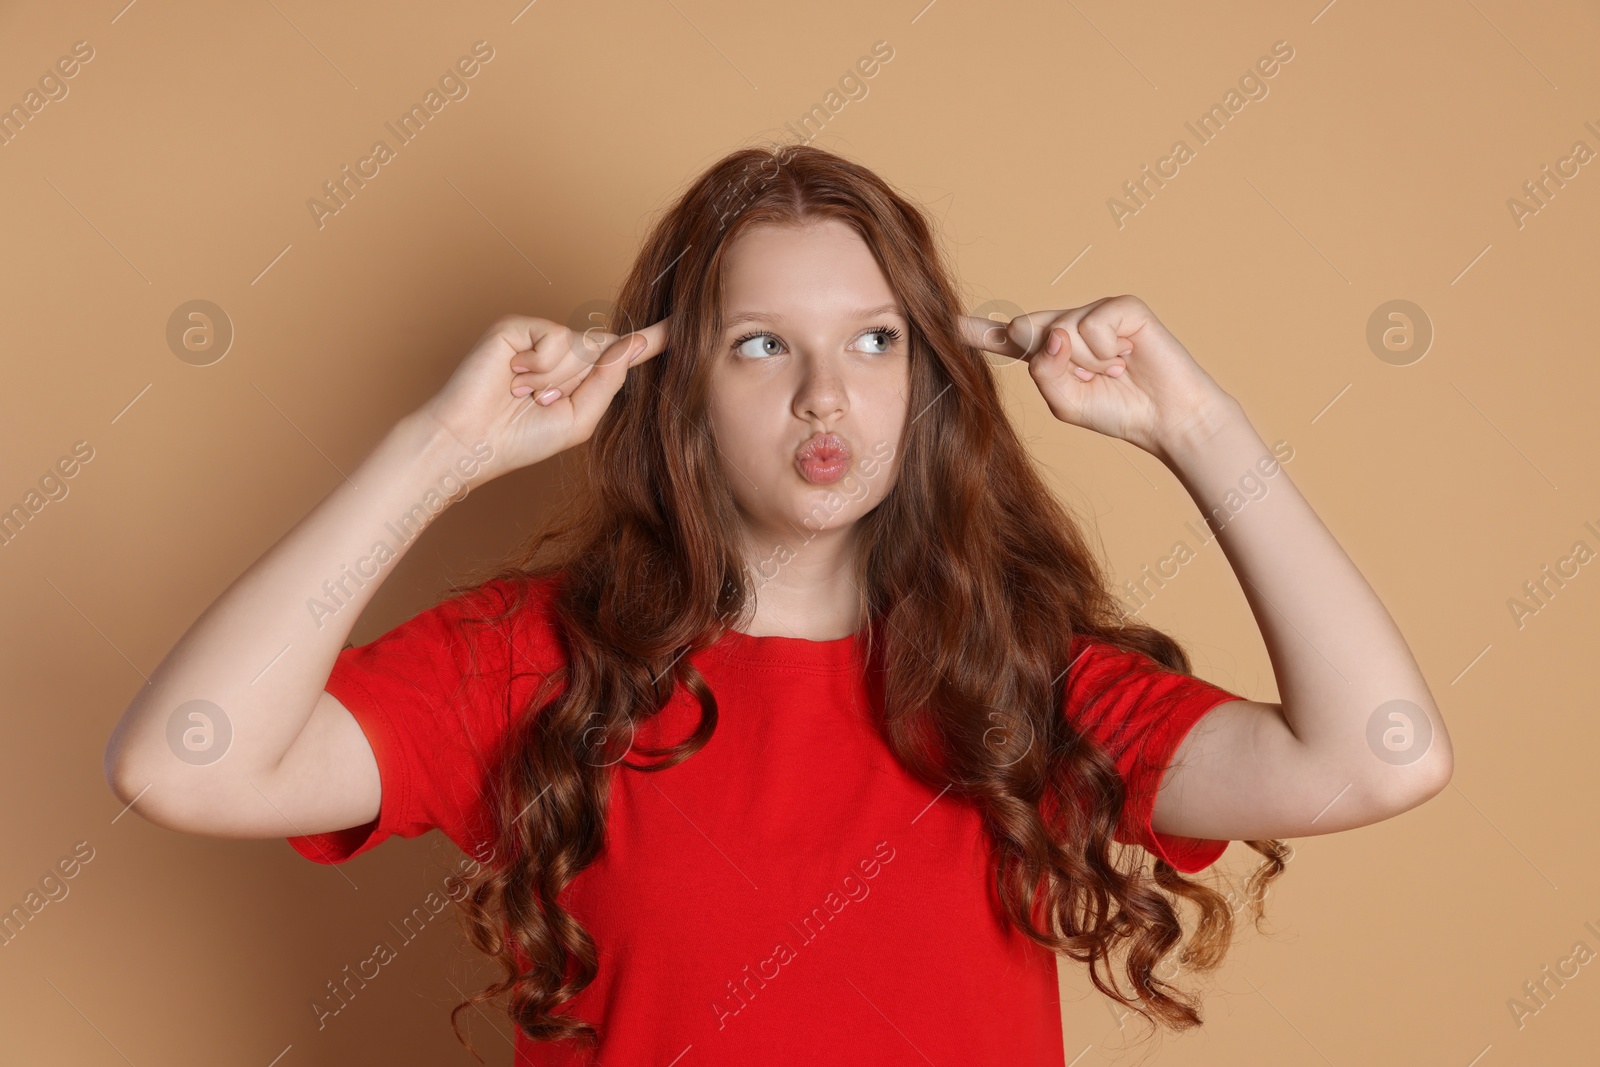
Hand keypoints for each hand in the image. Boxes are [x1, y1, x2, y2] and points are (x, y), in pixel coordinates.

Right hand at [414, 313, 669, 479]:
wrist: (472, 442)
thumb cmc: (521, 438)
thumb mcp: (580, 418)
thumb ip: (609, 382)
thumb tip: (631, 343)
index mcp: (580, 376)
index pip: (621, 352)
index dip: (652, 339)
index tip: (683, 326)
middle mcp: (563, 352)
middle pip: (601, 350)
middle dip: (579, 381)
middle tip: (542, 403)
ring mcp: (539, 337)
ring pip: (578, 345)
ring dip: (556, 378)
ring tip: (524, 394)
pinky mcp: (518, 327)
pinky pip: (554, 337)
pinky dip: (540, 364)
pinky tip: (514, 377)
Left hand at [959, 295, 1232, 458]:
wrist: (1166, 418)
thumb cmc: (1117, 411)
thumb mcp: (1065, 402)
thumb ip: (1044, 372)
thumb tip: (1052, 331)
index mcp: (1047, 353)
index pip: (1005, 338)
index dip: (978, 330)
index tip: (947, 324)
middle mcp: (1066, 326)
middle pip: (1026, 328)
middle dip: (1050, 357)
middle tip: (1091, 377)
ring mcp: (1093, 313)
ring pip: (1060, 329)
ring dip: (1088, 362)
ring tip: (1115, 370)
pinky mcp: (1122, 307)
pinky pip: (1091, 325)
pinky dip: (1105, 351)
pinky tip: (1126, 357)